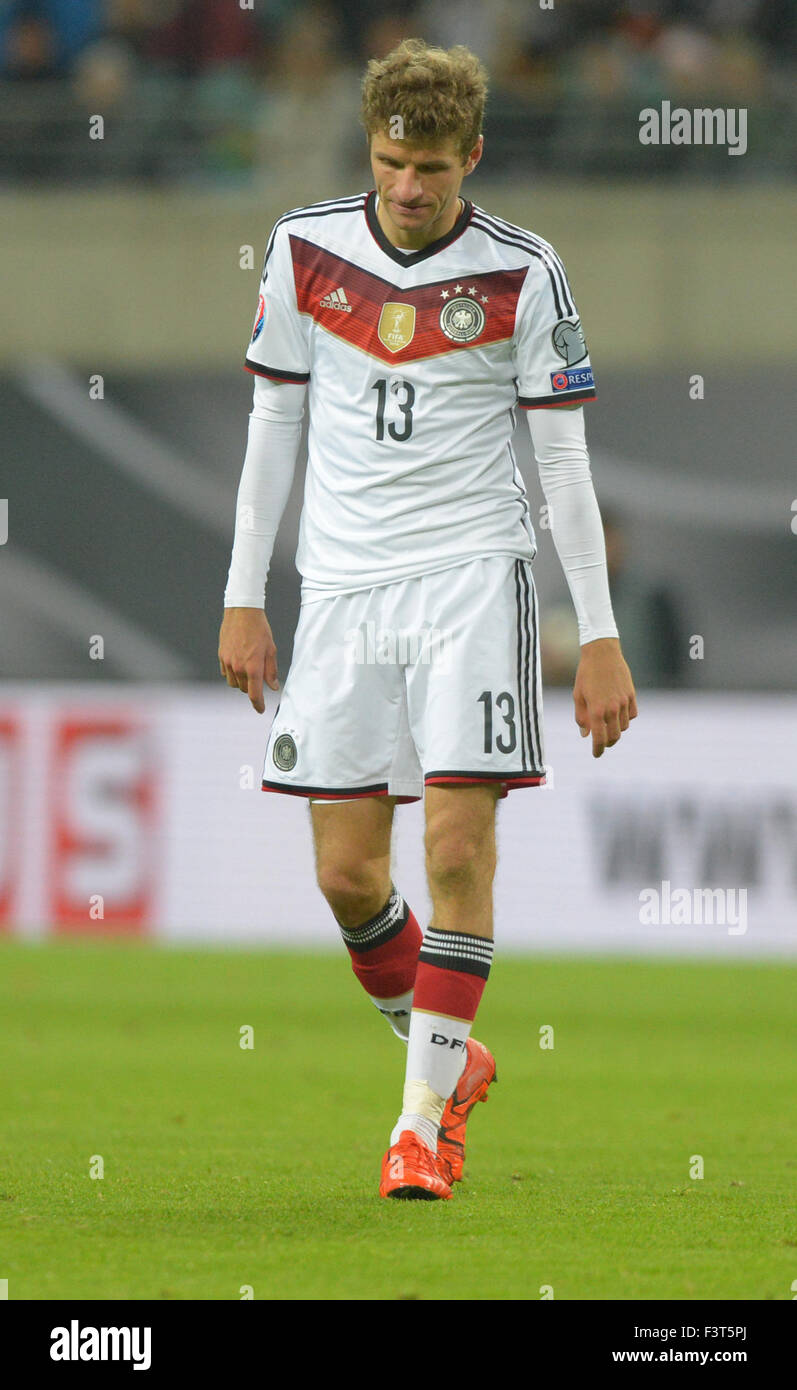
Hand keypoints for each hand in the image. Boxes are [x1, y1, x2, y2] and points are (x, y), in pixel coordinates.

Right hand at [218, 608, 277, 713]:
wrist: (242, 612)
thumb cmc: (259, 629)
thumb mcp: (271, 649)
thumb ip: (271, 671)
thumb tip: (273, 687)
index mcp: (253, 667)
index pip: (254, 694)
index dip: (258, 704)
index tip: (260, 709)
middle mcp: (238, 667)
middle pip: (245, 689)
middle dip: (252, 689)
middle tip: (260, 680)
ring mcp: (228, 662)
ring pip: (234, 683)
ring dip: (242, 683)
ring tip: (249, 671)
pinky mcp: (221, 656)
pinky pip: (226, 674)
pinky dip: (233, 675)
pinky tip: (239, 666)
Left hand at [573, 637, 636, 757]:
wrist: (602, 653)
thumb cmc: (586, 674)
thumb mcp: (578, 695)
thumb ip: (581, 717)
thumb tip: (585, 735)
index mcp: (596, 710)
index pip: (599, 738)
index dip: (597, 750)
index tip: (596, 754)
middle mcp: (611, 708)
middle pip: (614, 737)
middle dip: (607, 743)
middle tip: (601, 742)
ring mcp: (623, 702)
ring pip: (623, 727)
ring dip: (616, 730)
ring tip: (608, 725)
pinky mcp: (631, 695)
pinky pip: (632, 715)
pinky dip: (626, 718)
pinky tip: (618, 714)